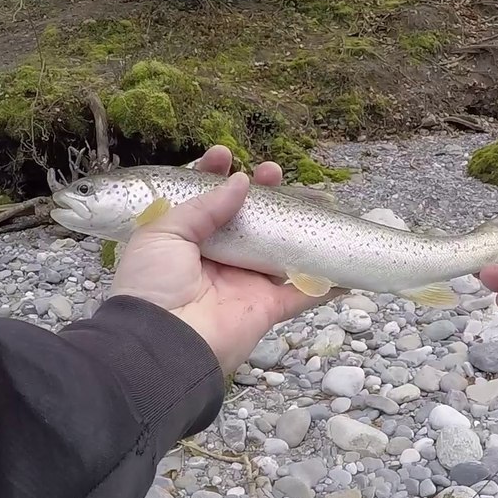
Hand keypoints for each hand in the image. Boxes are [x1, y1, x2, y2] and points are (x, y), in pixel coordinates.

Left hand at [109, 146, 335, 373]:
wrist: (163, 343)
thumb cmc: (153, 284)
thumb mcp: (163, 232)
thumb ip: (202, 206)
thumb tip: (239, 181)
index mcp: (184, 242)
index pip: (204, 202)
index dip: (216, 176)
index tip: (225, 154)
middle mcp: (216, 261)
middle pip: (248, 221)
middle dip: (263, 193)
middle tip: (272, 172)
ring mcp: (244, 284)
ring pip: (279, 249)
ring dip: (297, 225)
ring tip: (314, 198)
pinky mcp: (267, 308)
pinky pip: (303, 294)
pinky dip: (326, 282)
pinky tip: (344, 262)